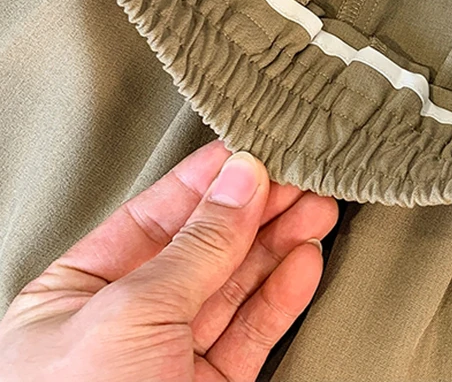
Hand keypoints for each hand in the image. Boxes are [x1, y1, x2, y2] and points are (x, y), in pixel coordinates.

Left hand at [0, 140, 339, 381]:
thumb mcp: (130, 313)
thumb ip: (196, 245)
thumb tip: (242, 178)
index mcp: (77, 292)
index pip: (154, 216)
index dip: (208, 180)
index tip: (254, 149)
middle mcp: (124, 321)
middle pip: (204, 247)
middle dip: (256, 208)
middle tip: (302, 175)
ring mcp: (168, 358)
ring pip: (235, 286)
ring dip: (280, 244)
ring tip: (319, 207)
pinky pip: (250, 332)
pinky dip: (282, 295)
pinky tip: (305, 260)